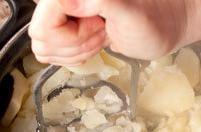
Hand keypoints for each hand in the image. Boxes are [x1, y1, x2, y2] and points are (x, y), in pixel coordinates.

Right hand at [28, 0, 190, 65]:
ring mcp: (62, 18)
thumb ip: (102, 2)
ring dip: (77, 51)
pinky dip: (74, 57)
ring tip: (102, 36)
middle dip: (74, 45)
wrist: (159, 28)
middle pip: (41, 39)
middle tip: (102, 32)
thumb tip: (67, 3)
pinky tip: (94, 43)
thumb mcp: (131, 13)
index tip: (97, 26)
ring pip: (46, 49)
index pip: (42, 25)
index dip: (68, 35)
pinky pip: (52, 54)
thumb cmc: (151, 21)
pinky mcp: (66, 32)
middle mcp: (62, 4)